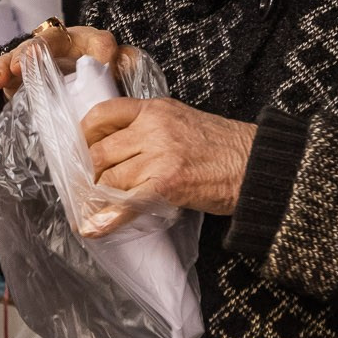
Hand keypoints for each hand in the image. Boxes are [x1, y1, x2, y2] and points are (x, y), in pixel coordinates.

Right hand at [0, 23, 121, 95]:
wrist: (74, 95)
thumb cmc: (98, 89)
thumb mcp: (115, 83)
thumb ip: (122, 76)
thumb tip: (129, 64)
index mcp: (95, 45)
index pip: (101, 43)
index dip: (102, 53)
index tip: (103, 65)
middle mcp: (67, 42)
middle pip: (54, 39)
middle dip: (41, 50)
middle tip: (30, 62)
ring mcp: (41, 51)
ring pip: (28, 49)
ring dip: (17, 59)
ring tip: (7, 73)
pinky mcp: (21, 66)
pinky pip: (9, 64)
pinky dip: (1, 70)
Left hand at [83, 98, 255, 218]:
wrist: (255, 164)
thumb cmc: (222, 146)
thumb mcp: (181, 119)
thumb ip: (150, 126)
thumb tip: (116, 147)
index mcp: (154, 109)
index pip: (102, 115)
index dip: (85, 136)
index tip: (82, 152)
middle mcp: (153, 128)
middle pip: (100, 152)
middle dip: (89, 175)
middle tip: (87, 190)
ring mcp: (159, 156)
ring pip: (110, 179)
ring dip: (100, 198)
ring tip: (95, 209)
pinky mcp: (167, 184)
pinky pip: (127, 203)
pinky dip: (107, 219)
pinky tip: (93, 229)